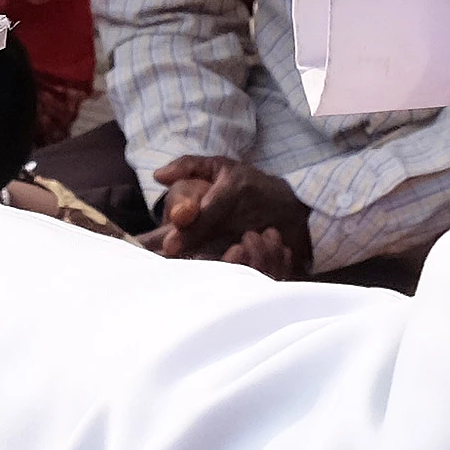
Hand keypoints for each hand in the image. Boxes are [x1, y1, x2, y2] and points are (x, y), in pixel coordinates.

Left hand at [150, 155, 314, 277]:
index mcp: (234, 191)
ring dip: (209, 268)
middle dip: (191, 253)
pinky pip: (246, 269)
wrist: (291, 203)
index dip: (189, 231)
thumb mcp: (221, 166)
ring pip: (230, 259)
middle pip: (214, 241)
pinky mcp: (266, 257)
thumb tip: (158, 175)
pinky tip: (210, 283)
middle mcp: (246, 216)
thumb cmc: (248, 184)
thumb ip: (188, 167)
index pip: (209, 213)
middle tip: (170, 262)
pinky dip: (228, 277)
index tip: (169, 246)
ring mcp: (258, 239)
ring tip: (188, 275)